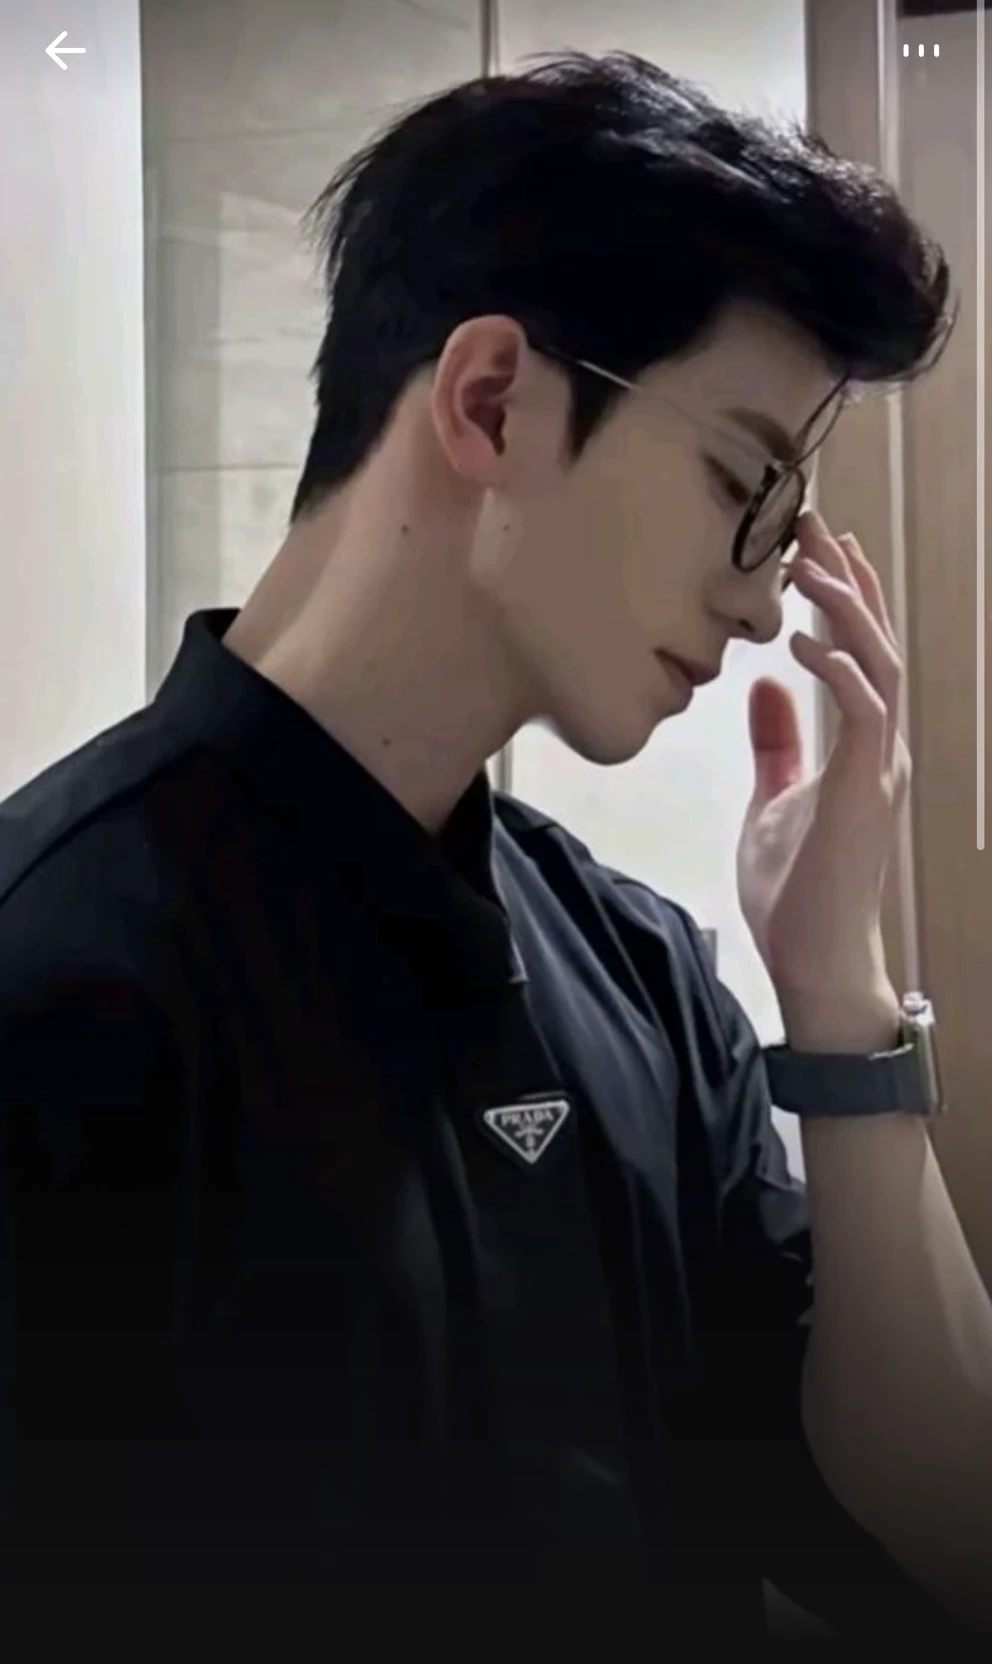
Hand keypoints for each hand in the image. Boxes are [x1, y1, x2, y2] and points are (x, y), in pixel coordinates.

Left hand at [737, 511, 908, 1046]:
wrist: (814, 961)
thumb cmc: (797, 891)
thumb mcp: (773, 799)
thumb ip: (776, 743)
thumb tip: (763, 685)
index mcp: (860, 746)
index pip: (858, 653)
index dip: (843, 598)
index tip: (818, 547)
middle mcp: (880, 746)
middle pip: (872, 642)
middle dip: (846, 582)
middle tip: (815, 524)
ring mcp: (879, 766)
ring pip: (875, 664)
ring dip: (844, 610)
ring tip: (810, 563)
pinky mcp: (865, 789)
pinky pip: (863, 713)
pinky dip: (835, 670)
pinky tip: (799, 639)